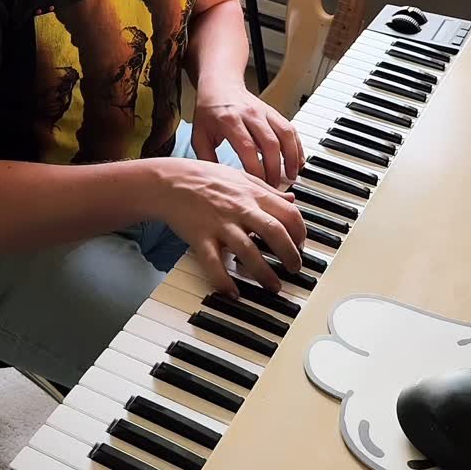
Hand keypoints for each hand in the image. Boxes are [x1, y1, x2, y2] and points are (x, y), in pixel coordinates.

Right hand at [157, 157, 306, 294]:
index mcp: (252, 194)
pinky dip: (224, 281)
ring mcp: (220, 224)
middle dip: (290, 255)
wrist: (169, 181)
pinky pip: (213, 263)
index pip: (288, 214)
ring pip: (248, 252)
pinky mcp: (200, 238)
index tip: (300, 245)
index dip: (300, 232)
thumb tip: (292, 201)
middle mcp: (240, 209)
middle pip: (274, 233)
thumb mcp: (241, 177)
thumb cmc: (205, 178)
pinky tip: (233, 292)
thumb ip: (267, 190)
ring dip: (265, 273)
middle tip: (294, 269)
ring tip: (273, 286)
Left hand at [191, 80, 305, 186]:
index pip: (247, 148)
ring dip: (291, 157)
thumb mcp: (199, 136)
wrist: (219, 85)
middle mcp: (250, 114)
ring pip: (285, 134)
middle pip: (270, 143)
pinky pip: (290, 129)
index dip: (255, 170)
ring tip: (291, 176)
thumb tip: (220, 182)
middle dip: (275, 169)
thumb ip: (207, 159)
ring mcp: (264, 112)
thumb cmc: (208, 112)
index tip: (258, 186)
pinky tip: (298, 161)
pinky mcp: (274, 112)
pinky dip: (297, 146)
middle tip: (274, 187)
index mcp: (229, 120)